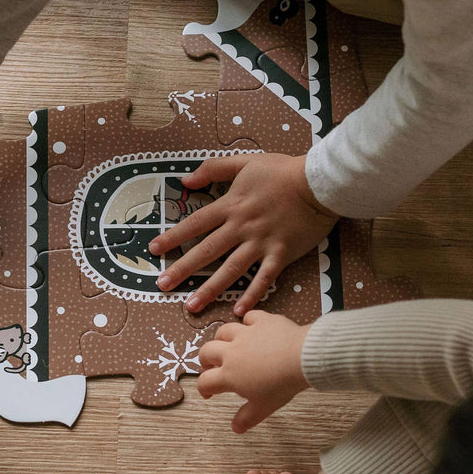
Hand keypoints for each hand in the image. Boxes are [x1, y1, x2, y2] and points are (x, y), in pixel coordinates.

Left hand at [148, 153, 337, 315]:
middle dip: (182, 269)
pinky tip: (238, 311)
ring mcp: (261, 243)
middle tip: (162, 285)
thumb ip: (213, 168)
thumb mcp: (244, 161)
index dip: (172, 237)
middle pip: (206, 251)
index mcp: (231, 206)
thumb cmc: (282, 170)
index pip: (194, 224)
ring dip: (209, 289)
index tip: (154, 250)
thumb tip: (185, 180)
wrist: (318, 182)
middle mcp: (241, 227)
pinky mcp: (281, 254)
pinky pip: (264, 278)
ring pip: (230, 270)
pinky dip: (252, 295)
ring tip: (191, 306)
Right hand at [196, 311, 309, 431]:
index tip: (209, 395)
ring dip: (221, 339)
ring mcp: (245, 334)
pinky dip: (248, 322)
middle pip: (206, 352)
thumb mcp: (264, 407)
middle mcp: (231, 352)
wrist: (302, 358)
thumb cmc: (281, 385)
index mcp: (229, 375)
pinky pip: (249, 317)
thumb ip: (247, 418)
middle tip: (213, 367)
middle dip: (205, 360)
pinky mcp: (261, 321)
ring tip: (228, 346)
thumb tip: (235, 428)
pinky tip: (253, 328)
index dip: (203, 390)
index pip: (205, 382)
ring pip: (223, 331)